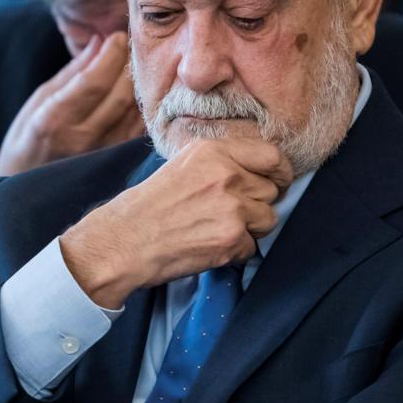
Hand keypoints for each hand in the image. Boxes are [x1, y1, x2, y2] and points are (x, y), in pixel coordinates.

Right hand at [0, 32, 141, 176]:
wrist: (24, 192)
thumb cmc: (26, 141)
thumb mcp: (38, 101)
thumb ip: (71, 73)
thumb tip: (99, 42)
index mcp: (54, 119)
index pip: (94, 80)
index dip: (112, 54)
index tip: (118, 36)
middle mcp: (80, 139)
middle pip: (121, 95)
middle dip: (130, 64)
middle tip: (132, 45)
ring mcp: (101, 155)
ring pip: (135, 113)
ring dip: (140, 85)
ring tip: (137, 66)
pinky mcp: (115, 165)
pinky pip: (138, 131)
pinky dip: (143, 108)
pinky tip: (139, 94)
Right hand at [59, 137, 292, 308]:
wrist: (124, 240)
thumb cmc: (146, 206)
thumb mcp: (181, 165)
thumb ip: (218, 161)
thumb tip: (255, 169)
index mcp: (212, 151)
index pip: (272, 155)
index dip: (279, 172)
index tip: (275, 181)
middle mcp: (226, 175)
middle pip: (272, 190)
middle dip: (257, 203)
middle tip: (230, 212)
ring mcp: (231, 208)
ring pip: (268, 220)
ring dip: (250, 229)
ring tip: (216, 228)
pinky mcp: (232, 239)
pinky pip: (252, 246)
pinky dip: (234, 250)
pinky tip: (208, 244)